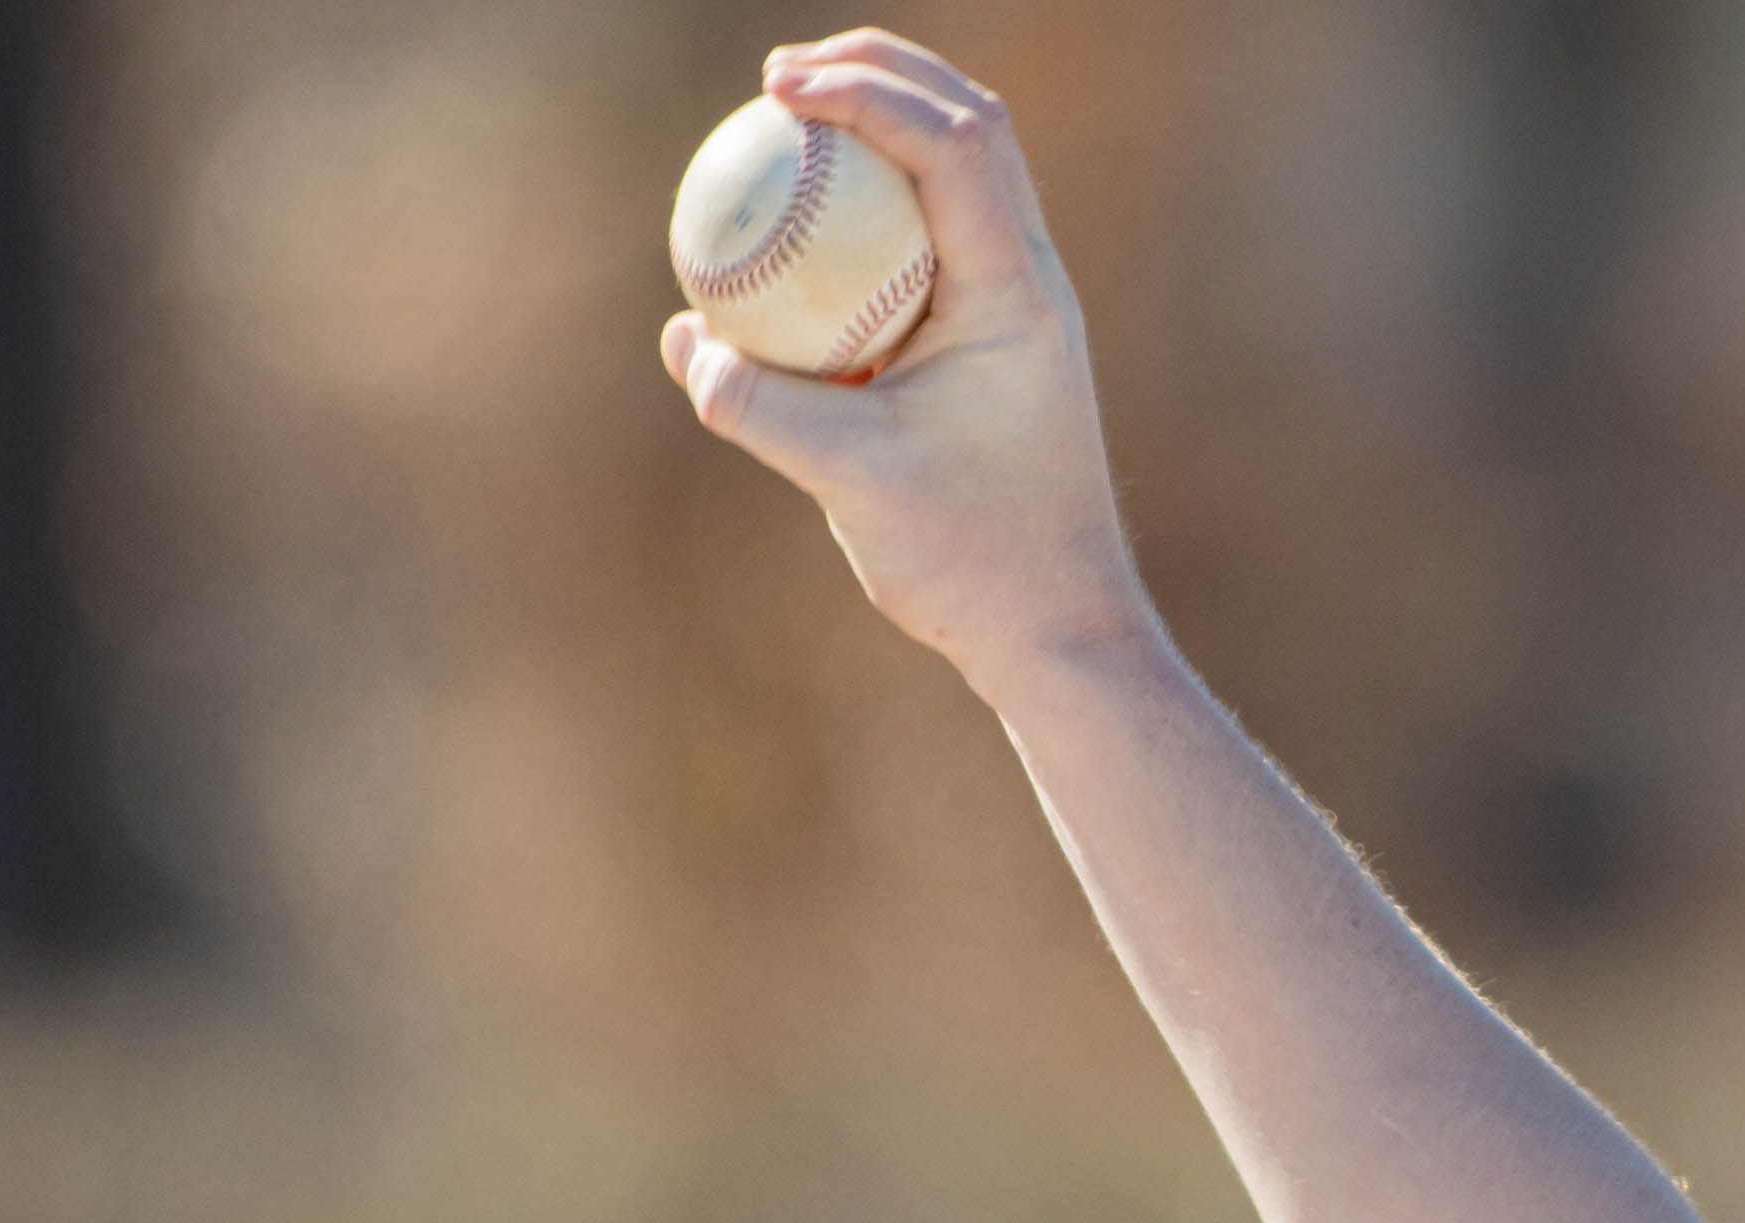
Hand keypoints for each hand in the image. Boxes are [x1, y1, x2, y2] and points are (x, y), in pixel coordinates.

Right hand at [660, 31, 1156, 689]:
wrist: (1061, 629)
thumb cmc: (974, 562)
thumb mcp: (852, 482)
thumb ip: (761, 406)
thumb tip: (684, 338)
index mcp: (1015, 295)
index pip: (956, 147)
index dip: (868, 90)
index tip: (777, 87)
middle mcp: (1031, 282)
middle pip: (973, 124)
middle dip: (881, 71)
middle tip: (780, 75)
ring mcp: (1018, 306)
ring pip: (963, 172)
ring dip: (885, 125)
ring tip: (790, 119)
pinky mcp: (995, 338)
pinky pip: (933, 237)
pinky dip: (875, 205)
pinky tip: (799, 228)